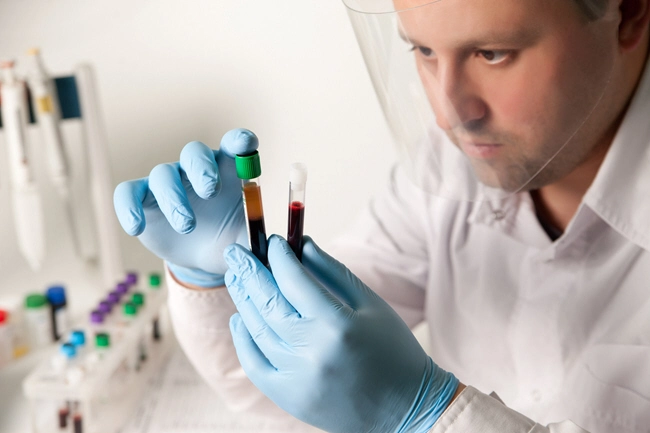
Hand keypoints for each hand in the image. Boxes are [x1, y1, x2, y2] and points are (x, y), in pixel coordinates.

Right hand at [113, 128, 257, 286]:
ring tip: (187, 225)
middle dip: (202, 168)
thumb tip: (276, 248)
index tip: (247, 146)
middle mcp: (197, 170)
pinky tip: (137, 228)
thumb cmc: (230, 238)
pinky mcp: (143, 200)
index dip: (239, 141)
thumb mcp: (249, 240)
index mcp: (229, 171)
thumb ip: (262, 237)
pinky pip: (127, 194)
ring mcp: (168, 183)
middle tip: (211, 191)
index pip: (234, 144)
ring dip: (174, 199)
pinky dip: (128, 208)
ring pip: (162, 174)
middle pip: (194, 152)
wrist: (203, 259)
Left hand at [224, 235, 458, 432]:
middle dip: (249, 271)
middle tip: (235, 251)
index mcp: (337, 324)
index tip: (272, 242)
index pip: (294, 279)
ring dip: (242, 300)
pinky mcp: (290, 398)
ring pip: (257, 330)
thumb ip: (332, 272)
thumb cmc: (393, 350)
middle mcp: (313, 351)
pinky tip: (240, 318)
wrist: (405, 408)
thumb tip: (301, 243)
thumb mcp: (370, 304)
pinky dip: (243, 339)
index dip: (279, 256)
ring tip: (236, 277)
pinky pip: (255, 364)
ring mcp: (298, 378)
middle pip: (268, 302)